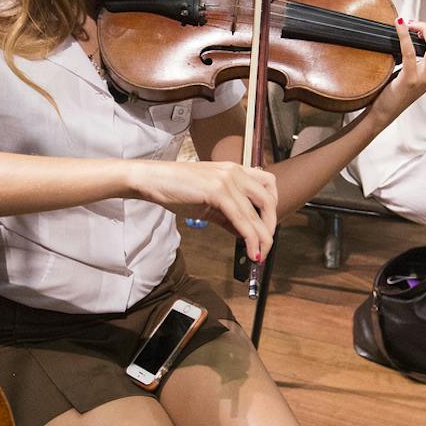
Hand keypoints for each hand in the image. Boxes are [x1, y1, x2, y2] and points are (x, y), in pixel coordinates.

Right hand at [133, 158, 278, 263]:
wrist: (153, 179)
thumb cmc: (176, 189)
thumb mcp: (208, 203)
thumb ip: (229, 217)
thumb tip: (245, 234)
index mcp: (235, 170)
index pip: (268, 186)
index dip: (272, 209)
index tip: (267, 228)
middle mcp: (235, 172)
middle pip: (268, 200)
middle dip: (270, 226)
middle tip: (266, 245)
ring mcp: (227, 180)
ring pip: (257, 213)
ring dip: (263, 238)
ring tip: (260, 254)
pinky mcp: (217, 191)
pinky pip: (241, 219)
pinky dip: (250, 238)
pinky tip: (251, 251)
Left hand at [375, 19, 425, 115]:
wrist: (385, 112)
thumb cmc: (398, 92)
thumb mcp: (420, 76)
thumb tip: (423, 35)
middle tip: (421, 27)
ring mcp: (423, 78)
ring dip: (425, 29)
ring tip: (413, 25)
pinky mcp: (408, 79)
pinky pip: (410, 53)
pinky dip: (404, 34)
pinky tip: (400, 25)